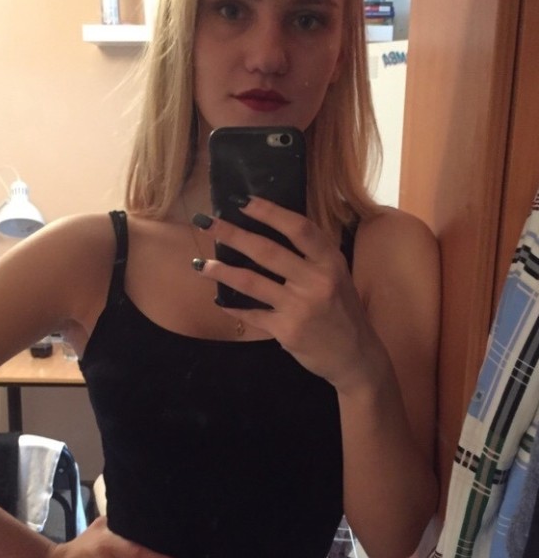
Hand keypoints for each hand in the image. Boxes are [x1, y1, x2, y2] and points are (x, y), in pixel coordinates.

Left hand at [192, 197, 382, 391]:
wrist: (356, 356)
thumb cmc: (342, 310)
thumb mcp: (337, 275)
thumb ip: (311, 254)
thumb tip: (270, 227)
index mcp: (330, 261)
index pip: (299, 228)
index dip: (270, 212)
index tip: (243, 201)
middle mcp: (316, 281)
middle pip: (267, 251)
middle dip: (232, 234)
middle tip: (206, 222)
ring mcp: (300, 307)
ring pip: (251, 283)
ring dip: (222, 271)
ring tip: (201, 264)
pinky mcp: (287, 331)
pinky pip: (252, 314)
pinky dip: (232, 307)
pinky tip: (218, 299)